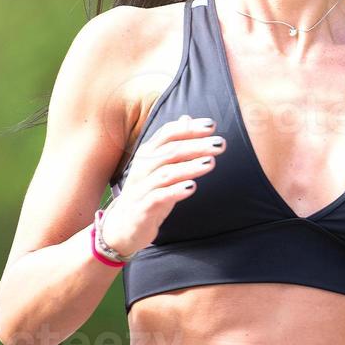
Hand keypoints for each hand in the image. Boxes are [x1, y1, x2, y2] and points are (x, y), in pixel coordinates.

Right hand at [101, 114, 225, 255]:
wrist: (124, 226)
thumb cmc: (147, 192)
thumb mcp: (160, 165)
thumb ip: (173, 143)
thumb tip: (185, 118)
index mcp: (147, 154)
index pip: (168, 134)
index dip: (189, 128)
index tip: (212, 125)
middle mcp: (142, 167)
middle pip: (170, 151)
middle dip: (196, 146)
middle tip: (221, 144)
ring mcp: (141, 188)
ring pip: (166, 173)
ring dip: (189, 167)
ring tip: (211, 163)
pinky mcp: (143, 208)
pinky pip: (159, 197)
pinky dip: (175, 191)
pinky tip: (192, 187)